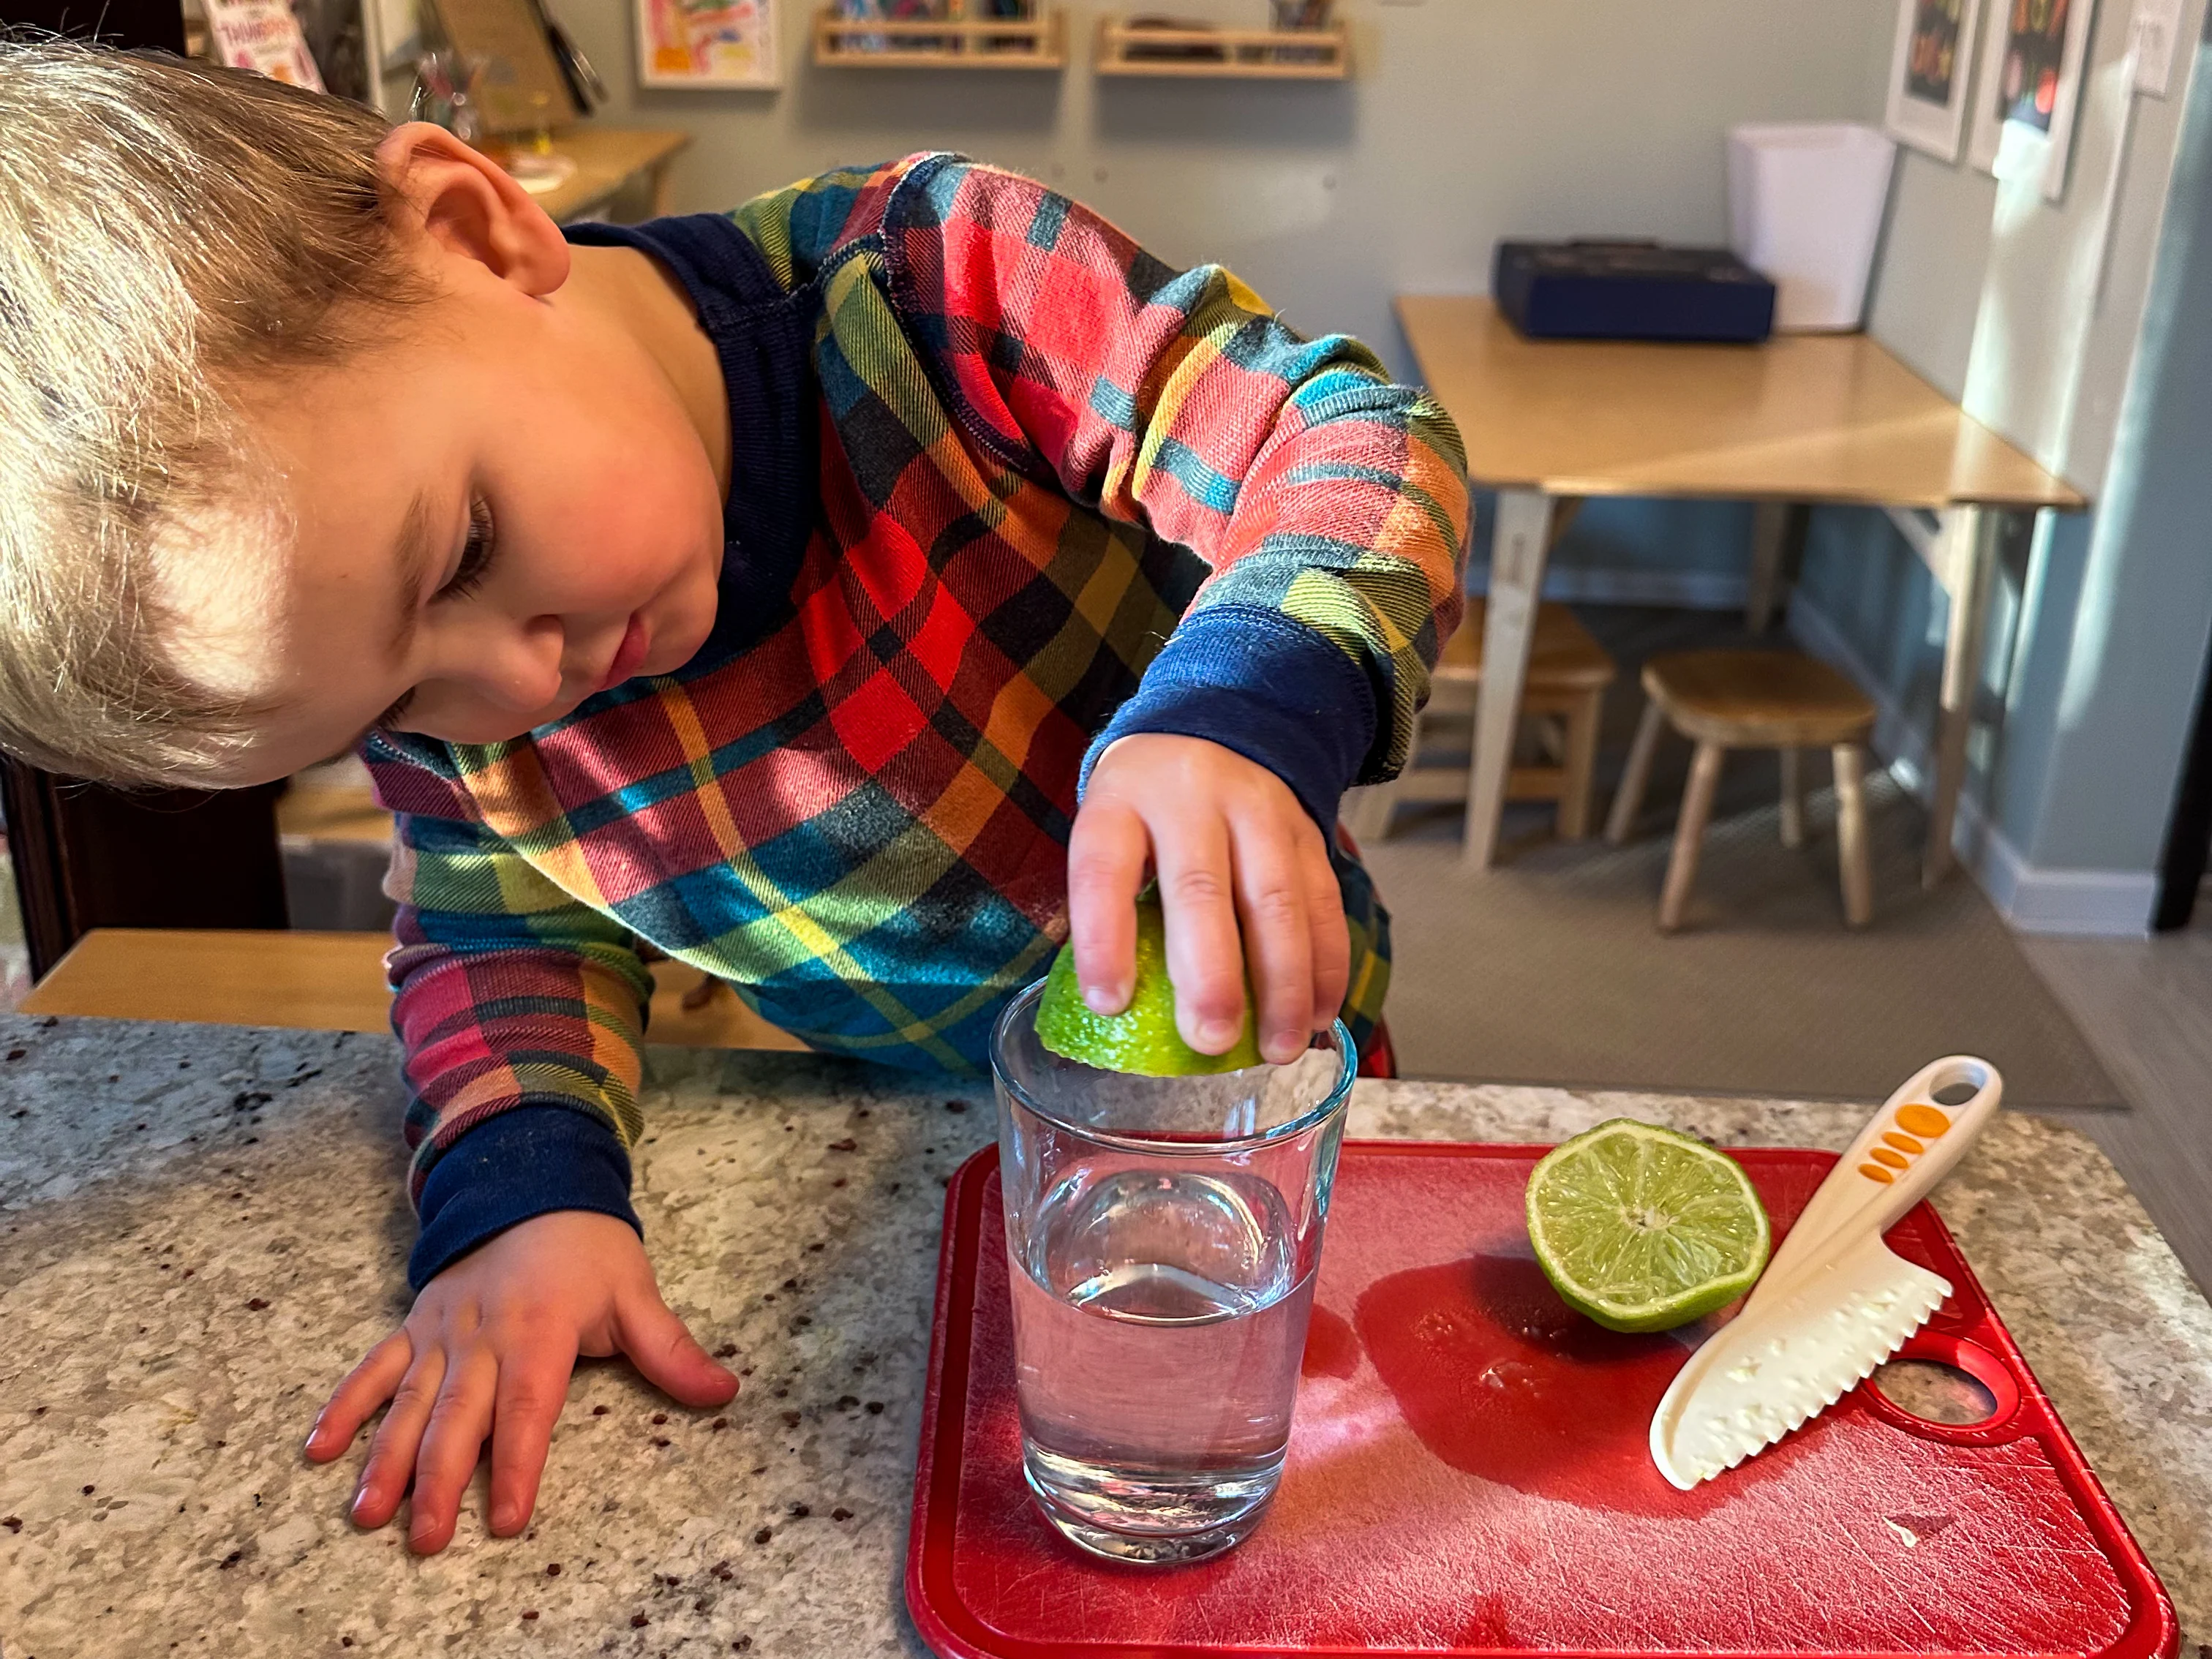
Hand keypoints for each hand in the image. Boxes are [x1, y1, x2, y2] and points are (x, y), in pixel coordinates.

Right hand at [303, 1209, 736, 1553]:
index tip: (506, 1518)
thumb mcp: (636, 1293)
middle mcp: (481, 1338)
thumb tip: (726, 1391)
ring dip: (384, 1460)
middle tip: (426, 1542)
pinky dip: (344, 1407)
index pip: (527, 1411)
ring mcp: (440, 1333)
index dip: (516, 1464)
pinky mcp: (413, 1325)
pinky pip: (372, 1369)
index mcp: (538, 1333)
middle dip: (439, 1482)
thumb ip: (672, 1350)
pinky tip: (319, 1451)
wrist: (529, 1180)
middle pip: (457, 1419)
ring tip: (366, 1514)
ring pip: (408, 1403)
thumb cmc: (589, 1246)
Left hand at [1071, 734, 1348, 1065]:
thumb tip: (1122, 1009)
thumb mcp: (1110, 829)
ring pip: (1277, 900)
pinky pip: (1323, 902)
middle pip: (1201, 888)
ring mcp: (1258, 810)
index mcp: (1122, 801)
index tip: (1110, 1004)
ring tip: (1279, 1048)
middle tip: (1211, 1039)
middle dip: (1211, 974)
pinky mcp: (1307, 830)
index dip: (1104, 939)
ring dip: (1282, 984)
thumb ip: (1114, 901)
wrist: (1219, 724)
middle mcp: (1191, 798)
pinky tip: (1319, 1015)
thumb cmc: (1148, 806)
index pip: (1104, 870)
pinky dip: (1326, 965)